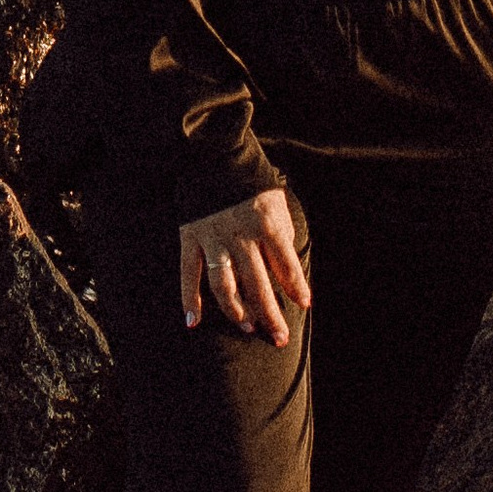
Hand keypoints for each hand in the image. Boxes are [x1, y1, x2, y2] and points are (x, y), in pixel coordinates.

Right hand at [182, 187, 310, 342]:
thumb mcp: (276, 202)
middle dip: (271, 315)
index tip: (304, 304)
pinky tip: (193, 321)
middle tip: (280, 338)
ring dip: (237, 311)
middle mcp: (241, 236)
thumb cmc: (252, 182)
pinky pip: (188, 275)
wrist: (214, 153)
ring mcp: (213, 239)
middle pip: (258, 285)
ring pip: (225, 286)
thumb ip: (281, 235)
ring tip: (248, 327)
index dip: (296, 286)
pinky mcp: (190, 238)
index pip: (286, 265)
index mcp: (267, 224)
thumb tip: (284, 270)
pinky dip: (189, 299)